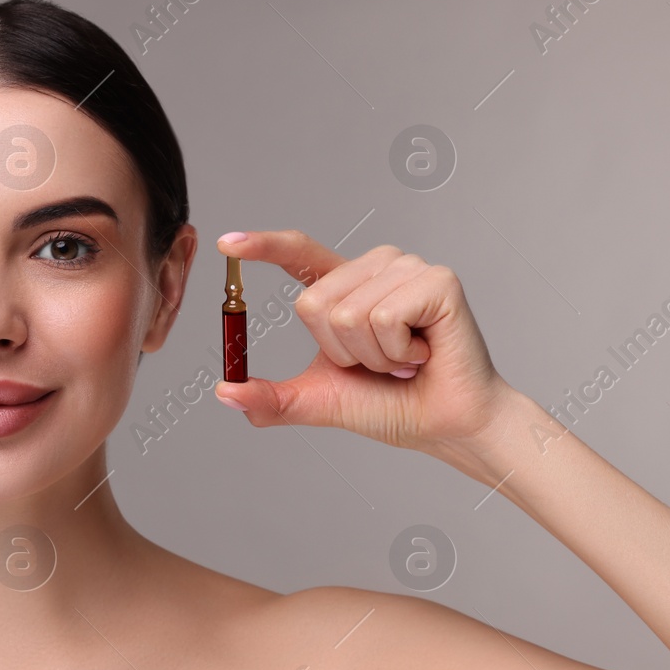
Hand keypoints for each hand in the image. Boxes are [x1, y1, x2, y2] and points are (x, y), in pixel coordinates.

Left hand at [213, 230, 519, 460]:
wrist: (445, 426)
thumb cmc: (391, 405)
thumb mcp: (319, 400)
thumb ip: (272, 397)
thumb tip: (224, 392)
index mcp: (347, 286)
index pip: (299, 254)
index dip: (264, 246)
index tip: (228, 243)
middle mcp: (377, 267)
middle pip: (314, 303)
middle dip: (341, 352)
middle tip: (382, 363)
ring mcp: (408, 269)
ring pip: (348, 313)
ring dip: (374, 356)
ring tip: (405, 360)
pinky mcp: (437, 280)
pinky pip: (384, 317)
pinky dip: (398, 351)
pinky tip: (423, 354)